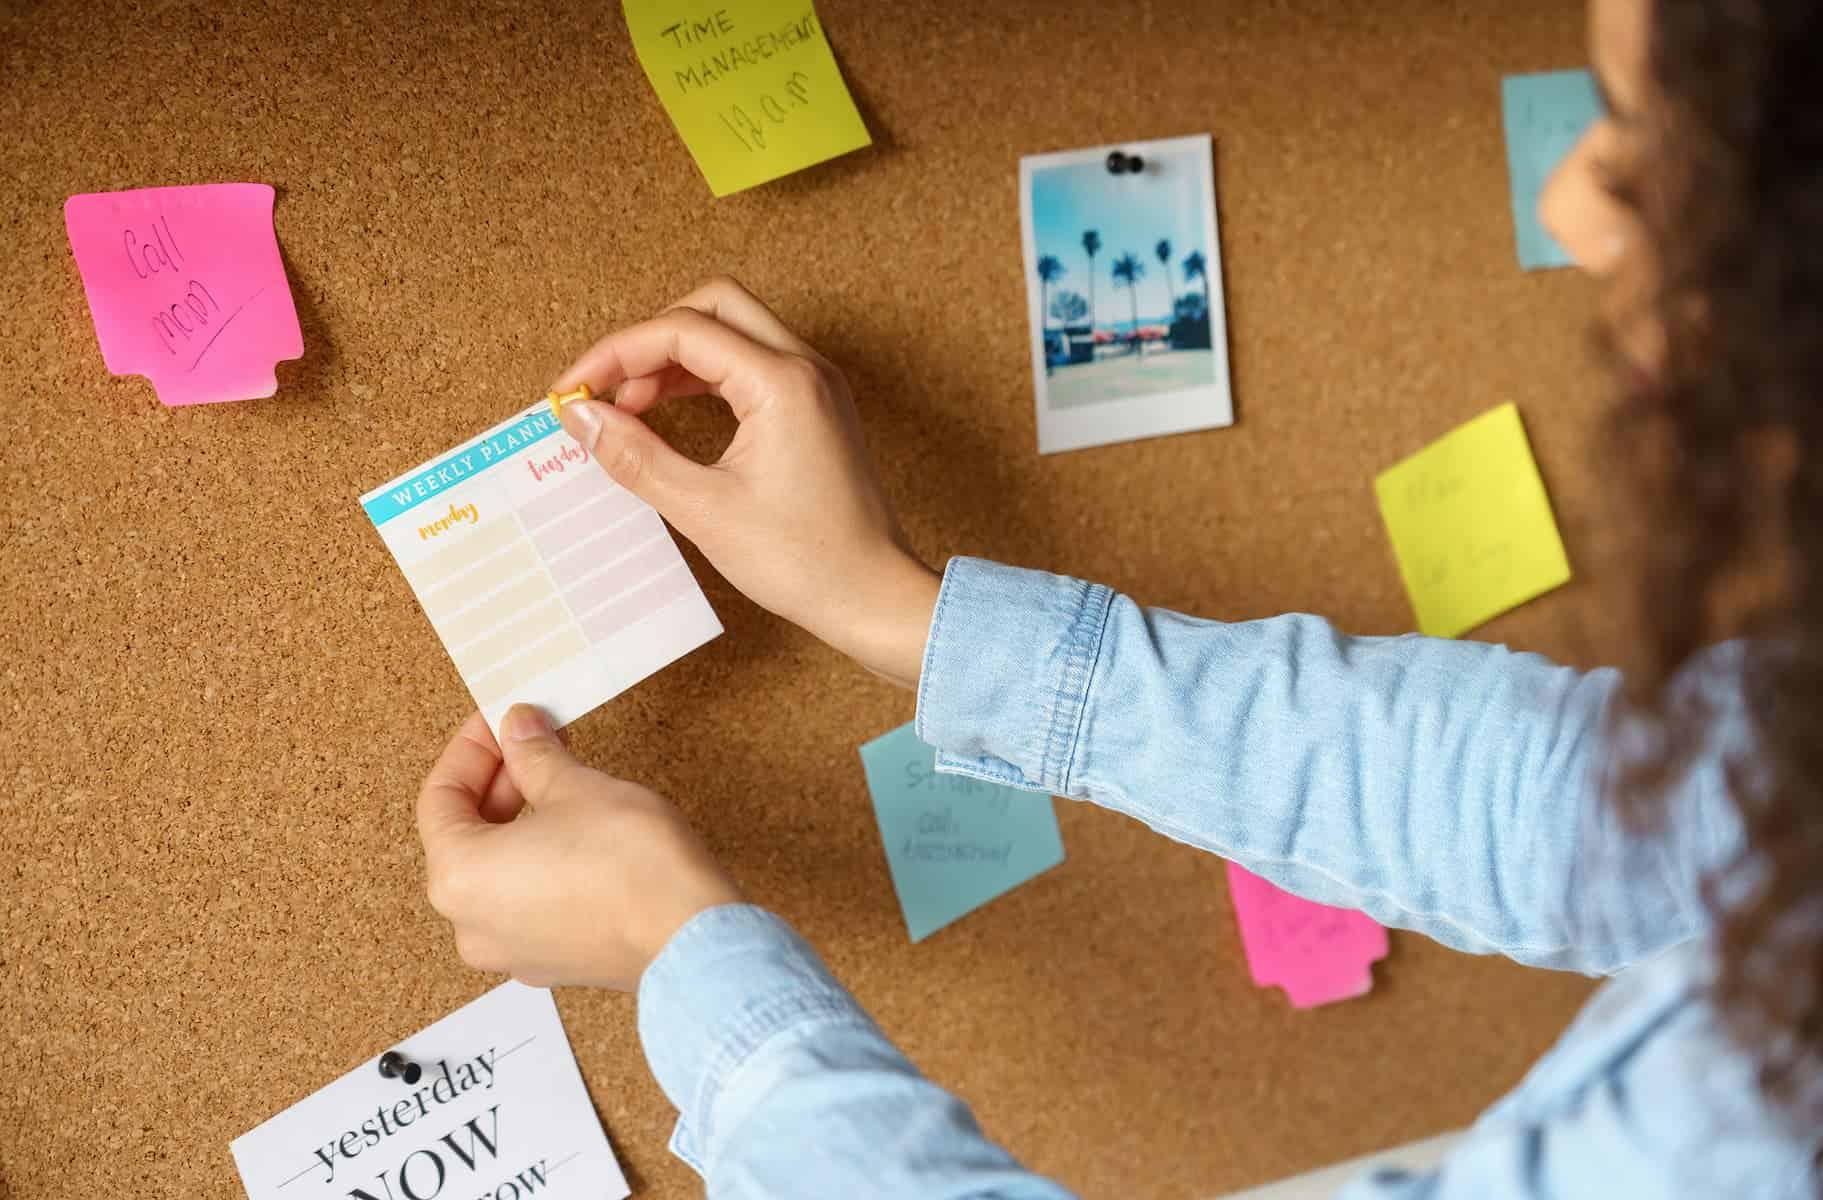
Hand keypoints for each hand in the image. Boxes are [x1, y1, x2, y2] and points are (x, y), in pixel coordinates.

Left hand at [414, 706, 741, 989]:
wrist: (690, 934)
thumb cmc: (631, 865)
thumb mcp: (575, 786)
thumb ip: (533, 755)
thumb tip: (518, 731)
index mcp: (458, 878)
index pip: (440, 798)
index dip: (471, 749)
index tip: (499, 722)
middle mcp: (470, 924)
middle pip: (463, 838)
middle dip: (498, 784)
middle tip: (531, 743)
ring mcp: (510, 951)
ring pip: (495, 873)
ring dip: (517, 823)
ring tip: (556, 783)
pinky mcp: (551, 961)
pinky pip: (526, 903)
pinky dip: (538, 862)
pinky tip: (573, 832)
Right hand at [550, 276, 939, 686]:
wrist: (873, 596)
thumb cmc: (805, 561)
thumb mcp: (704, 510)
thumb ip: (636, 456)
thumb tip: (581, 418)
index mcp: (782, 383)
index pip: (683, 330)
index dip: (617, 353)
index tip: (574, 389)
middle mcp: (805, 369)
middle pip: (713, 307)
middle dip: (650, 339)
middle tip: (608, 389)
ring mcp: (815, 386)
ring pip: (733, 333)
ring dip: (676, 359)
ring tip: (630, 409)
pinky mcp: (816, 409)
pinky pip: (751, 366)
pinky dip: (706, 379)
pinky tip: (670, 416)